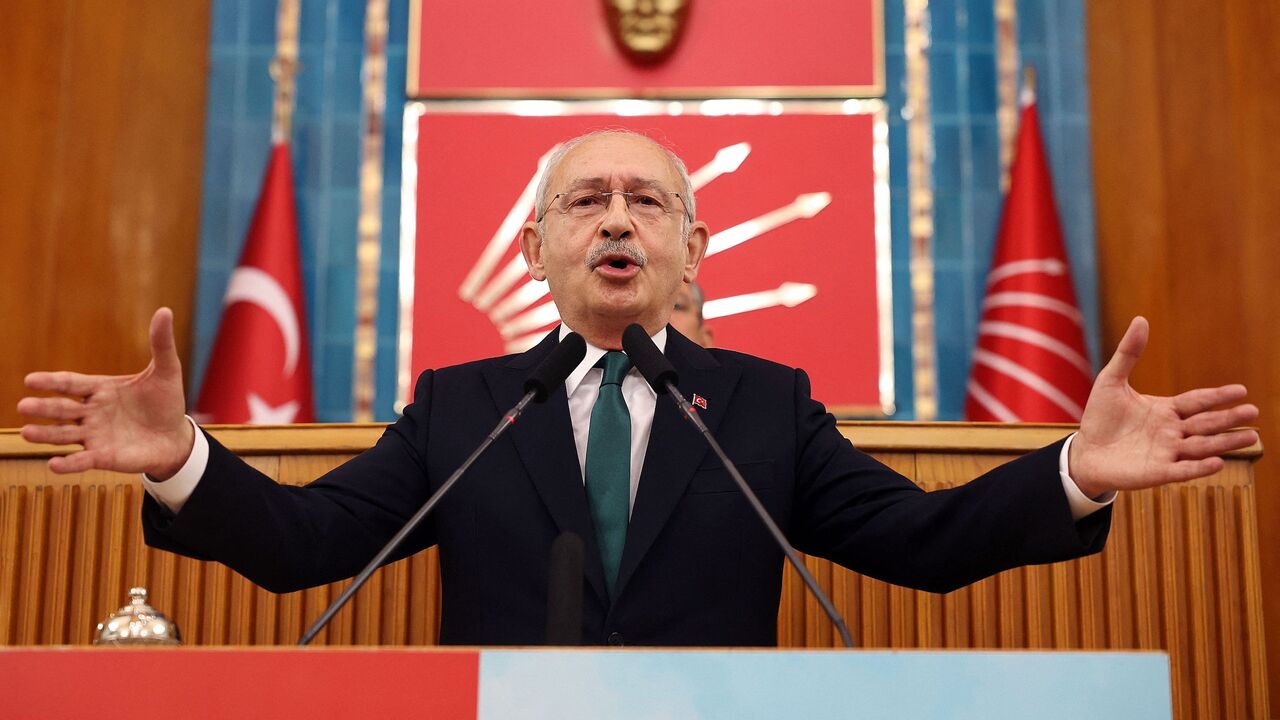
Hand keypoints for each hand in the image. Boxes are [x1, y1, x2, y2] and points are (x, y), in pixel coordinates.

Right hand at [17, 308, 193, 478]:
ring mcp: (94, 435)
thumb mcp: (167, 371)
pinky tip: (53, 465)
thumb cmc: (166, 403)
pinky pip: (82, 460)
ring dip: (46, 435)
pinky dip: (68, 464)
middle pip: (62, 409)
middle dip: (43, 408)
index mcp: (100, 389)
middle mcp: (91, 412)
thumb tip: (164, 310)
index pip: (71, 383)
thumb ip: (161, 344)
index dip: (52, 382)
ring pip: (64, 435)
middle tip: (23, 406)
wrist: (176, 437)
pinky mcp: (103, 457)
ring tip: (27, 433)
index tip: (30, 380)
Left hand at [1069, 317, 1258, 497]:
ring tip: (1251, 437)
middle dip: (1229, 418)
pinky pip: (1183, 470)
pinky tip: (1218, 463)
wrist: (1084, 452)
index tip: (1241, 391)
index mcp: (1166, 410)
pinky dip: (1199, 467)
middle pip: (1206, 424)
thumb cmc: (1099, 418)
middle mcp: (1172, 431)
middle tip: (1253, 412)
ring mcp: (1167, 452)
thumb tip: (1141, 319)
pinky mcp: (1157, 472)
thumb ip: (1128, 353)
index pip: (1198, 401)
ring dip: (1225, 443)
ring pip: (1202, 446)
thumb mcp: (1111, 381)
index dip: (1218, 396)